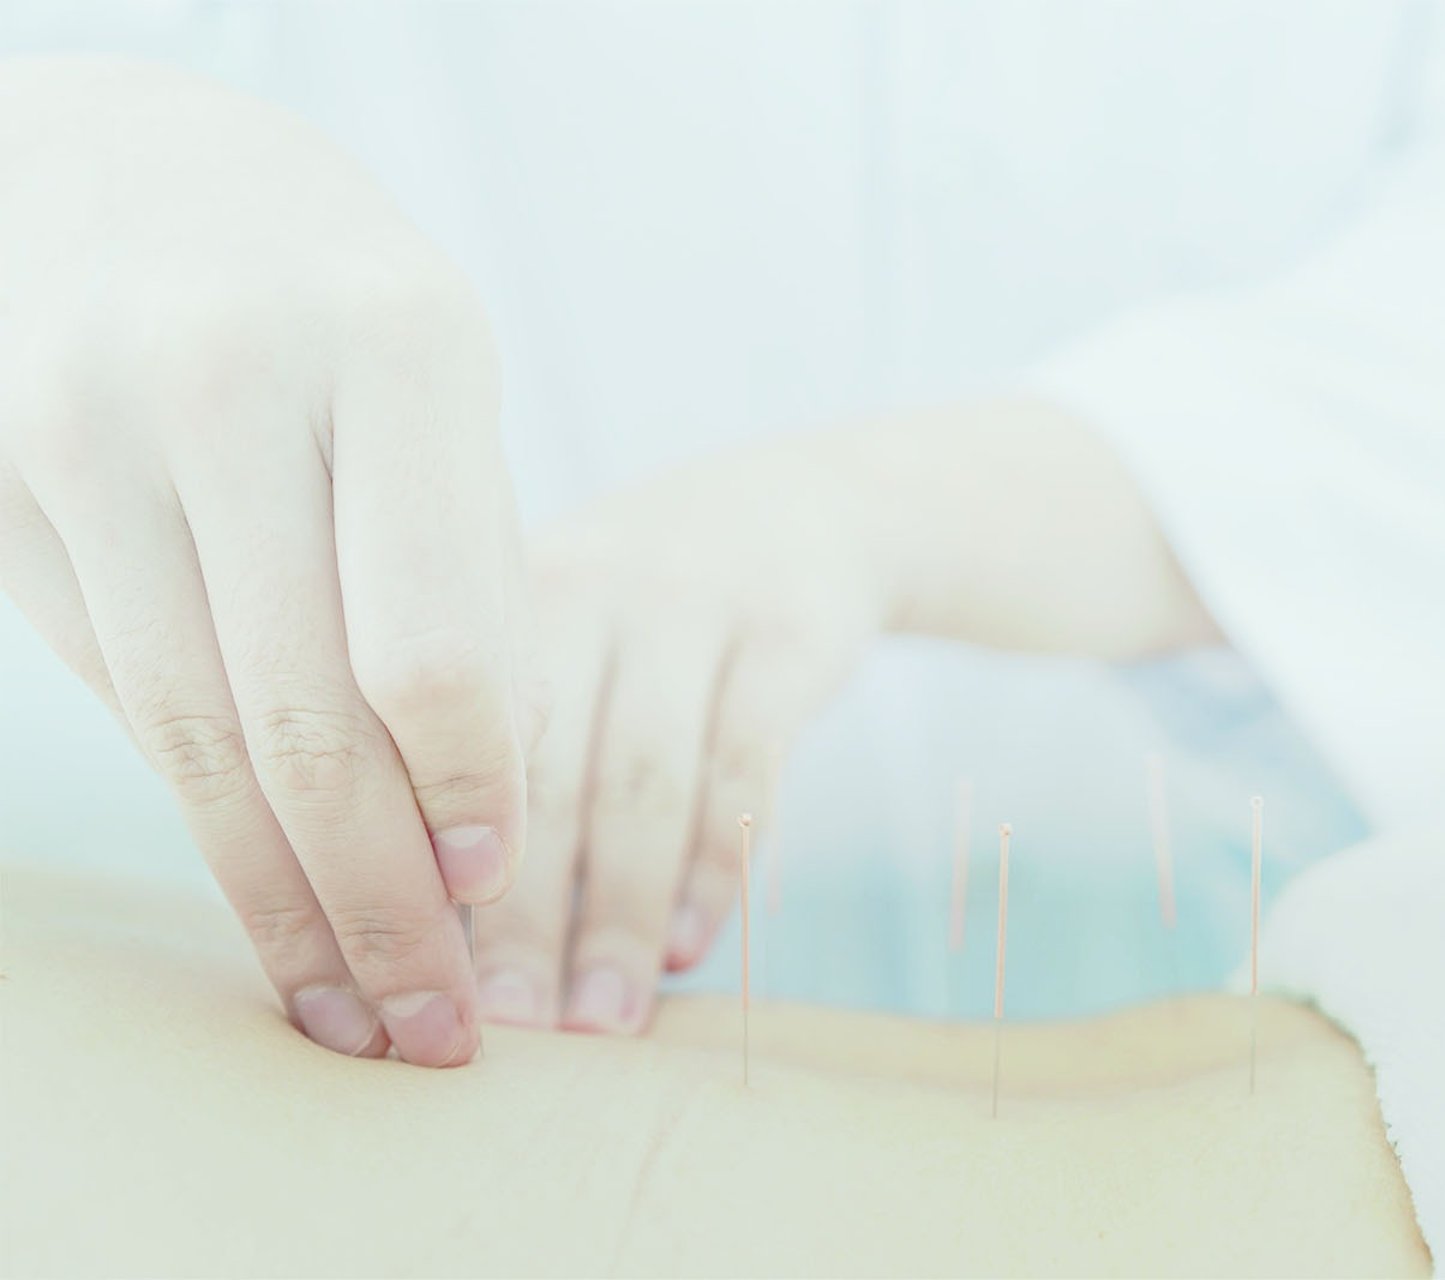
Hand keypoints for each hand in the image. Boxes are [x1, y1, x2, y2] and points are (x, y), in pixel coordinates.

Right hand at [0, 59, 534, 1064]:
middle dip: (376, 897)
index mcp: (397, 347)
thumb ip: (466, 577)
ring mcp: (88, 425)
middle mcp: (232, 381)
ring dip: (275, 890)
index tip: (496, 889)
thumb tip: (479, 812)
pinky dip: (196, 802)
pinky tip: (255, 883)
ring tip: (346, 1001)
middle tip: (430, 1022)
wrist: (118, 168)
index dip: (465, 792)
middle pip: (303, 712)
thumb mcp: (441, 394)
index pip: (433, 638)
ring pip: (190, 723)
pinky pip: (111, 682)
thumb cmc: (329, 306)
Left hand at [477, 440, 884, 1031]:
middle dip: (524, 917)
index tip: (421, 984)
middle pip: (543, 774)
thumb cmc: (642, 619)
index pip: (440, 748)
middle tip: (512, 1029)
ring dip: (623, 914)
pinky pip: (745, 763)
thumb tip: (433, 942)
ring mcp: (689, 604)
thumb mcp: (555, 637)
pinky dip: (717, 865)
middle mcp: (583, 587)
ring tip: (605, 1019)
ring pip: (644, 780)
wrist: (804, 511)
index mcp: (493, 597)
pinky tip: (693, 944)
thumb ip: (495, 749)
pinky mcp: (786, 631)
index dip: (427, 872)